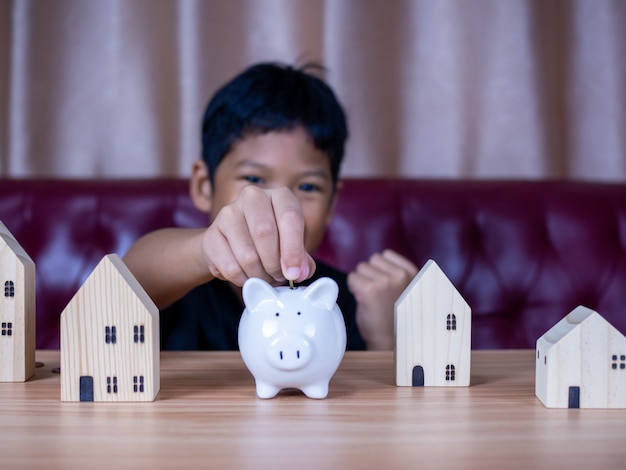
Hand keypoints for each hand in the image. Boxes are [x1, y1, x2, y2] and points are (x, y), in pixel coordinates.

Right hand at [201, 185, 315, 285]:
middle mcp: (253, 196)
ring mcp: (229, 212)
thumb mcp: (292, 247)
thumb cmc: (272, 243)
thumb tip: (300, 272)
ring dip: (259, 275)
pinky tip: (247, 277)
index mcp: (280, 196)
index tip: (293, 274)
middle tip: (278, 278)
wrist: (233, 243)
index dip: (293, 249)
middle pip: (265, 233)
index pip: (290, 217)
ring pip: (247, 254)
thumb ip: (302, 261)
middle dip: (274, 264)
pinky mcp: (211, 233)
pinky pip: (230, 266)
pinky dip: (242, 279)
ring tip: (264, 278)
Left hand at [347, 249, 417, 349]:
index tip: (386, 287)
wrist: (388, 339)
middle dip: (370, 274)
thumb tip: (378, 257)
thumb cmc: (393, 314)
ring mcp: (385, 281)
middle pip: (372, 260)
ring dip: (361, 280)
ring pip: (361, 267)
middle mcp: (401, 275)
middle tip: (377, 294)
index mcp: (412, 273)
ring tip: (371, 297)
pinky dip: (353, 288)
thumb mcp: (403, 287)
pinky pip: (352, 277)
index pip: (385, 254)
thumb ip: (395, 271)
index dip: (380, 269)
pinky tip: (364, 300)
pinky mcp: (369, 289)